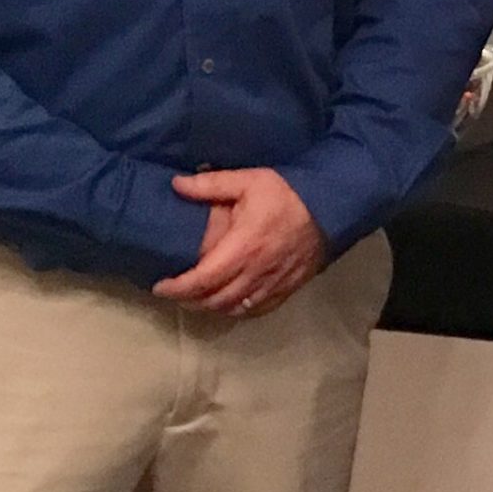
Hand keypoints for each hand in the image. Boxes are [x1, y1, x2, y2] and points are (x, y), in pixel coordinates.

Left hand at [154, 170, 327, 316]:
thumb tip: (176, 184)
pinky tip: (228, 304)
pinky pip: (257, 310)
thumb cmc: (287, 194)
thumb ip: (211, 184)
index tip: (160, 286)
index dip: (177, 288)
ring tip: (196, 299)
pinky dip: (237, 311)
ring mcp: (273, 283)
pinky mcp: (288, 287)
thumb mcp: (248, 181)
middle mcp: (256, 272)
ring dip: (211, 308)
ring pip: (234, 308)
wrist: (332, 207)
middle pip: (215, 300)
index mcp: (242, 248)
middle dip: (189, 300)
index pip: (202, 280)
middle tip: (174, 292)